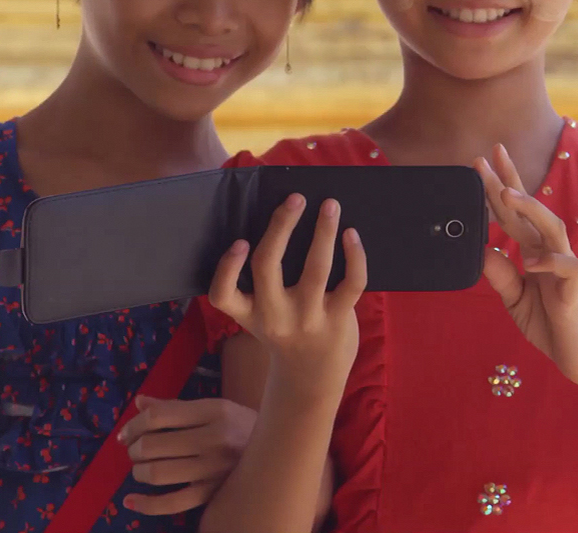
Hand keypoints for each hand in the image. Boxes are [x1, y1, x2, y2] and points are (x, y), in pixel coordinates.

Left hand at [116, 395, 256, 514]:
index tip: (125, 433)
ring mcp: (214, 469)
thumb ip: (175, 407)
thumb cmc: (240, 425)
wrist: (280, 450)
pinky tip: (130, 501)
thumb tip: (138, 403)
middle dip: (135, 449)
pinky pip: (172, 504)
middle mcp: (213, 439)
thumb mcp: (214, 407)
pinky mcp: (213, 493)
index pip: (159, 417)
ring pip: (159, 474)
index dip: (134, 425)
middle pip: (154, 445)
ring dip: (139, 472)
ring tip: (140, 469)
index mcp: (213, 411)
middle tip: (135, 451)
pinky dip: (146, 505)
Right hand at [209, 195, 367, 391]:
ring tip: (330, 205)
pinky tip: (351, 235)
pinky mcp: (338, 320)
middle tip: (295, 198)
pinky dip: (354, 255)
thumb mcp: (263, 315)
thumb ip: (265, 281)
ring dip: (323, 231)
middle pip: (268, 265)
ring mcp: (308, 318)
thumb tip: (287, 220)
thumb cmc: (285, 332)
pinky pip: (351, 283)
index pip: (223, 295)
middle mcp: (274, 316)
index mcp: (248, 313)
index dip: (227, 267)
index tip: (240, 241)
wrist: (311, 379)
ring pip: (316, 268)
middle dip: (281, 226)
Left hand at [477, 144, 577, 389]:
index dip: (501, 187)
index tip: (481, 161)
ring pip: (554, 228)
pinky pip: (568, 268)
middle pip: (532, 210)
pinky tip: (532, 261)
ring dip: (531, 210)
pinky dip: (551, 262)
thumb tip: (480, 248)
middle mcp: (551, 253)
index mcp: (535, 253)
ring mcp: (565, 269)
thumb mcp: (516, 299)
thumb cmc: (553, 324)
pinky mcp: (576, 291)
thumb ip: (501, 275)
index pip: (515, 214)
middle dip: (511, 182)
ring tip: (507, 194)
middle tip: (487, 158)